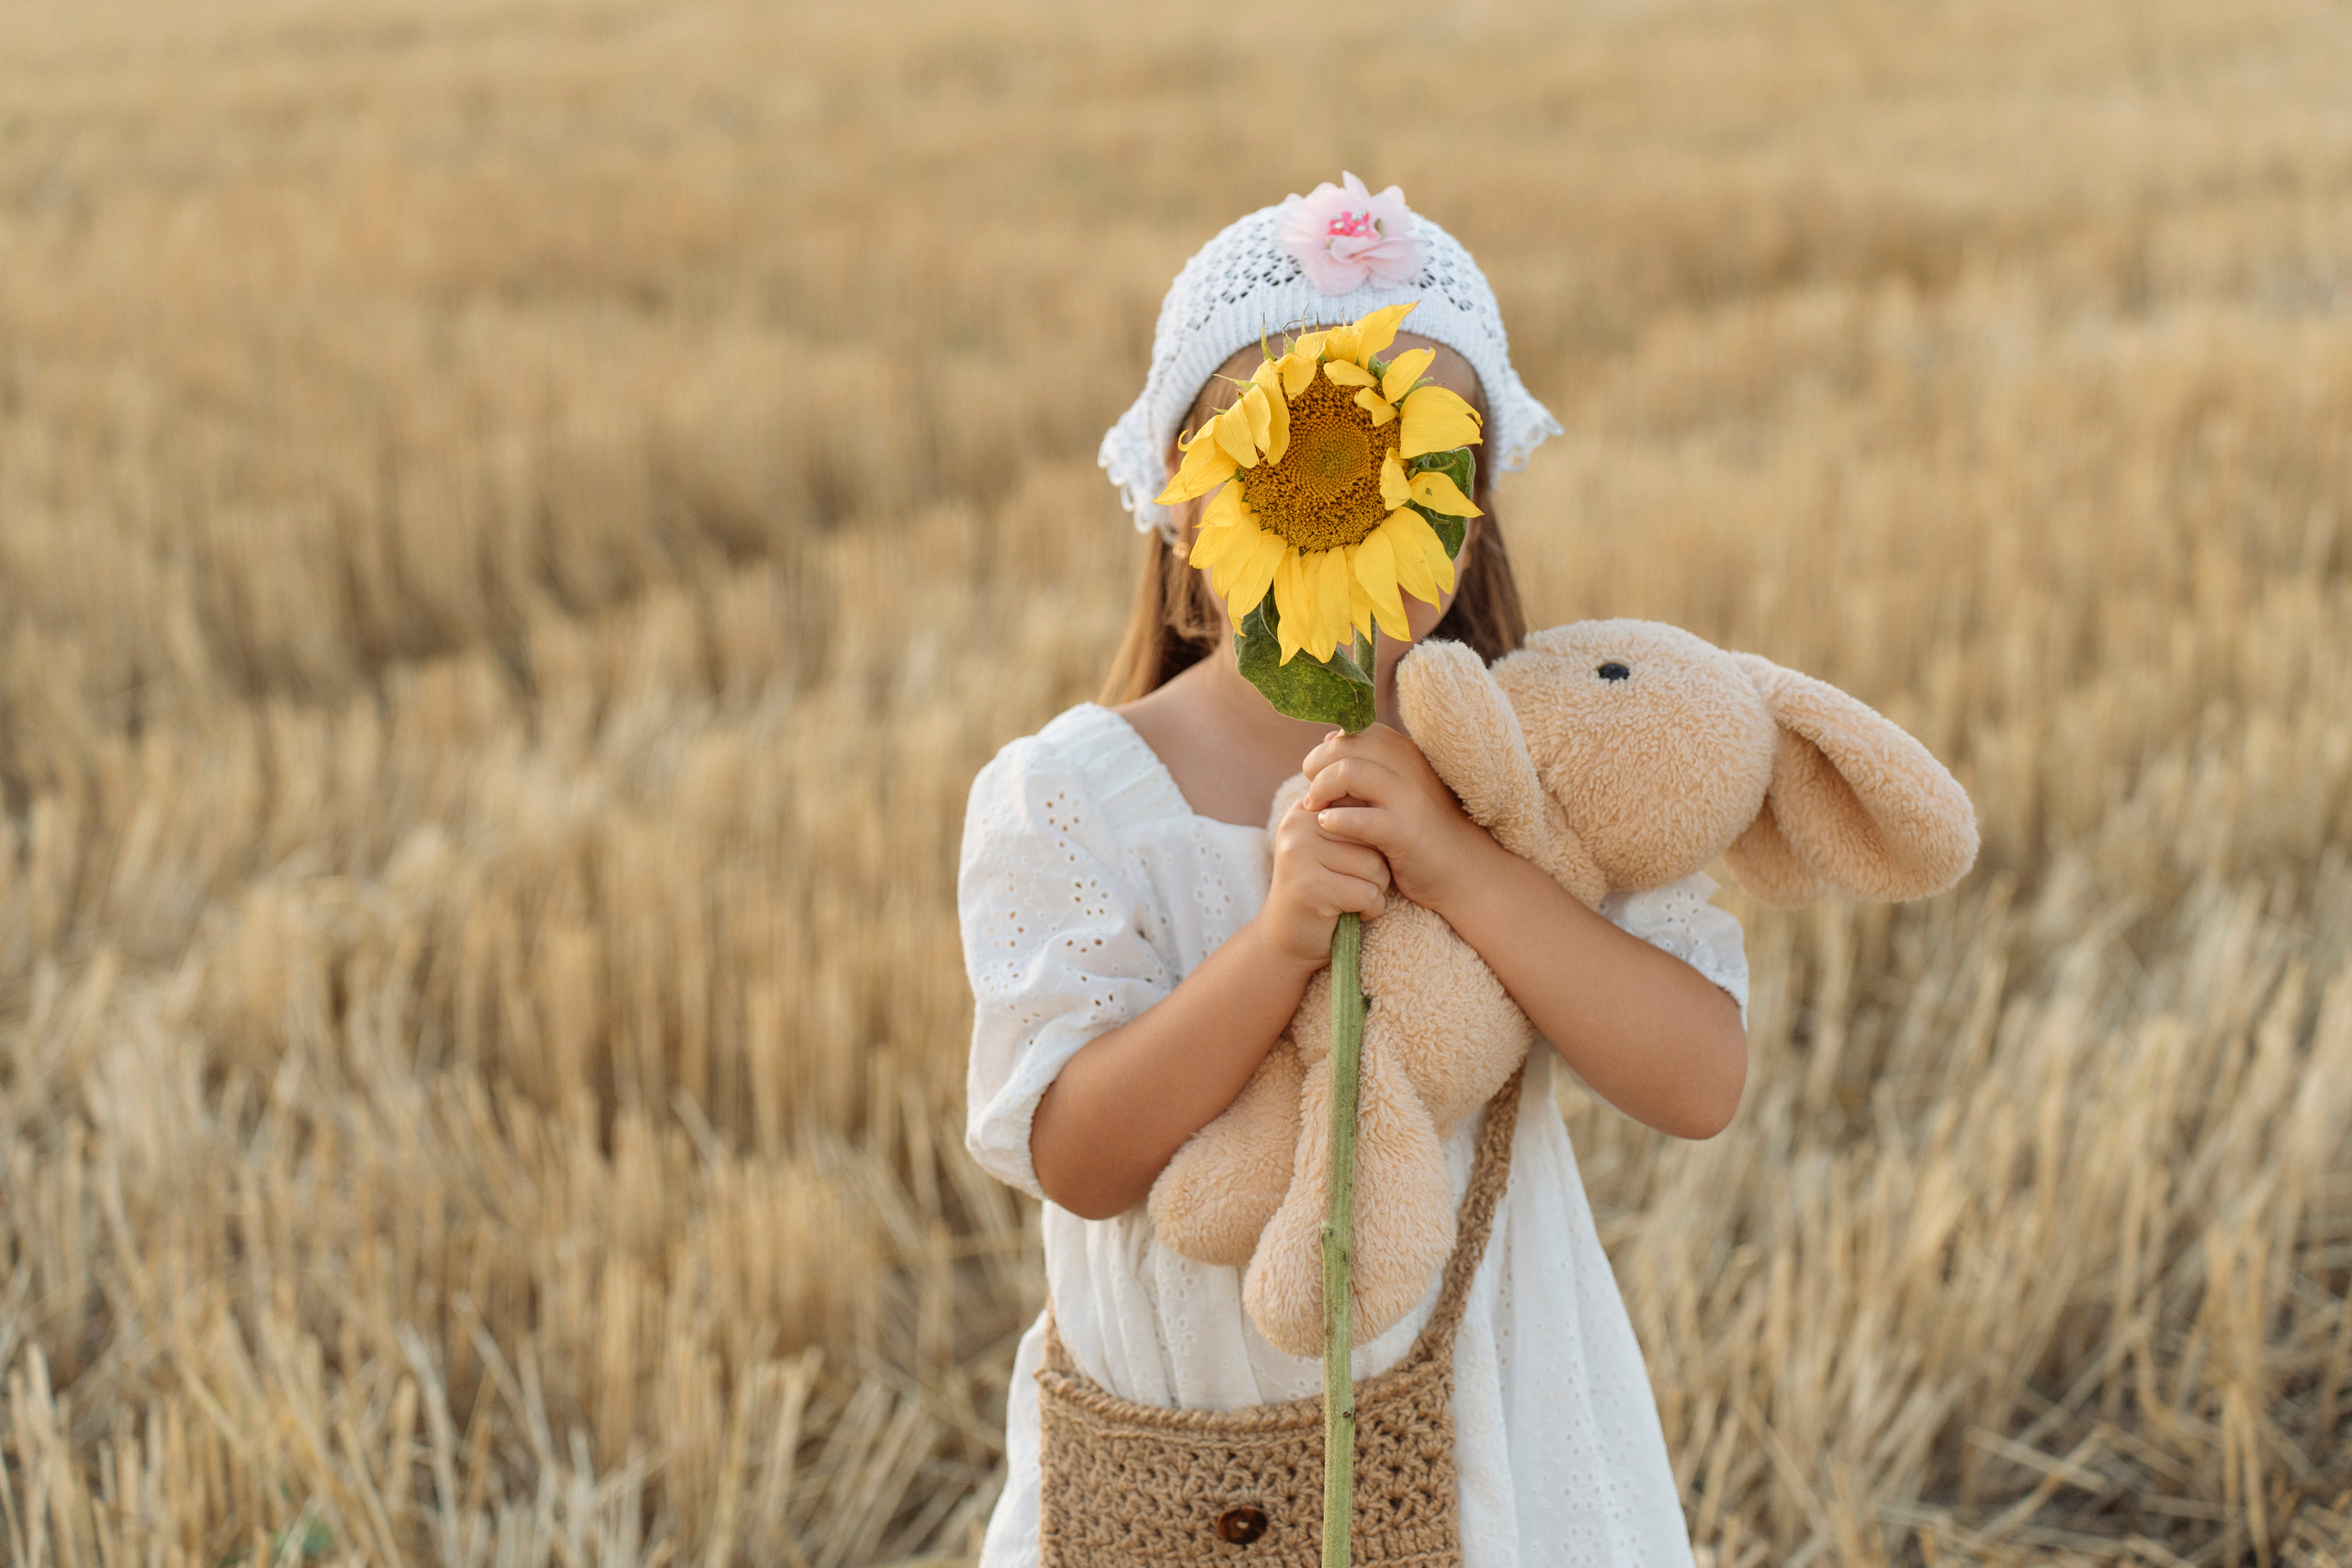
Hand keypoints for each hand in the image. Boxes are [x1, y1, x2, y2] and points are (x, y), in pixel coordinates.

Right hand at [1253, 786, 1392, 969]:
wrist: (1286, 939)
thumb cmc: (1321, 889)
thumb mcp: (1330, 846)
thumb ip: (1349, 819)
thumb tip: (1389, 791)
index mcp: (1304, 809)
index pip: (1363, 807)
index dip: (1374, 840)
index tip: (1355, 860)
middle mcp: (1298, 826)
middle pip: (1373, 837)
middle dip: (1377, 867)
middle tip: (1353, 884)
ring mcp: (1301, 856)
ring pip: (1375, 867)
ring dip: (1375, 890)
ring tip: (1351, 898)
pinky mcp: (1311, 888)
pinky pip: (1368, 894)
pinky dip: (1371, 910)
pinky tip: (1351, 914)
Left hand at [1303, 723, 1495, 914]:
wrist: (1463, 870)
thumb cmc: (1422, 829)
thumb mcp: (1397, 788)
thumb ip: (1367, 763)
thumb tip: (1330, 737)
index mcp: (1406, 753)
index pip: (1357, 730)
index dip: (1329, 746)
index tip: (1318, 769)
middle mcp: (1409, 768)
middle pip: (1347, 746)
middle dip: (1317, 764)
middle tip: (1310, 789)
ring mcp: (1408, 799)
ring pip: (1349, 774)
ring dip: (1321, 789)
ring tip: (1314, 807)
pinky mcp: (1404, 833)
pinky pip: (1358, 818)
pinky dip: (1334, 820)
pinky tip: (1326, 825)